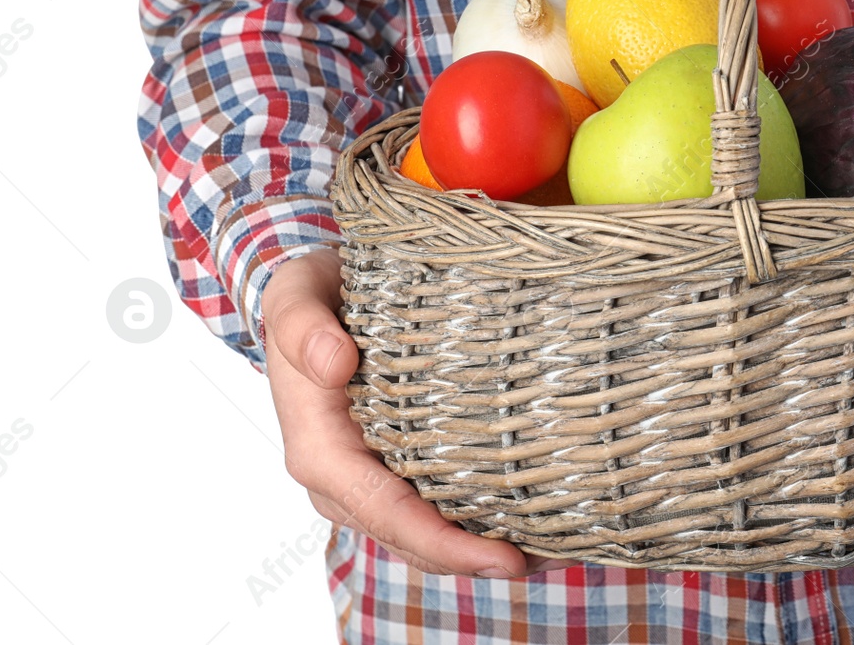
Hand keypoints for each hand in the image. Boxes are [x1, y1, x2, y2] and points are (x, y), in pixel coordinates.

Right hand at [263, 248, 572, 577]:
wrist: (312, 299)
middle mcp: (344, 480)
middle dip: (477, 556)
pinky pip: (436, 506)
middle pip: (415, 537)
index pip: (386, 512)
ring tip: (558, 550)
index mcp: (320, 451)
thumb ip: (302, 326)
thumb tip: (334, 362)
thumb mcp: (296, 294)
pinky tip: (536, 523)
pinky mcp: (396, 466)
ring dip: (485, 547)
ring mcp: (371, 479)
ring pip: (429, 532)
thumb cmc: (309, 297)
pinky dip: (480, 520)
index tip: (504, 557)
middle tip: (554, 558)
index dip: (443, 543)